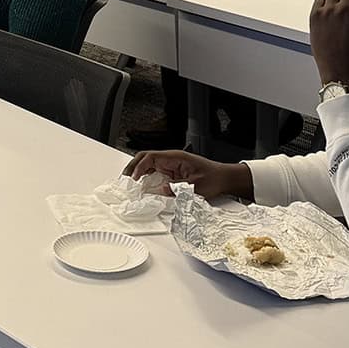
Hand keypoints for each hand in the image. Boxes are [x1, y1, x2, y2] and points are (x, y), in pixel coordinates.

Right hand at [122, 151, 250, 200]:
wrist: (224, 178)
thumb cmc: (213, 179)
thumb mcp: (194, 187)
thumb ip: (175, 188)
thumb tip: (159, 190)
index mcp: (175, 157)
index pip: (150, 157)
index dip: (139, 167)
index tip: (133, 179)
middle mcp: (171, 159)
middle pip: (145, 158)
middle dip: (133, 166)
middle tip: (124, 179)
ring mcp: (171, 164)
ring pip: (148, 164)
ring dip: (138, 171)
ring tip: (129, 182)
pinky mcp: (172, 171)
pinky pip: (155, 171)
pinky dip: (146, 176)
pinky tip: (142, 184)